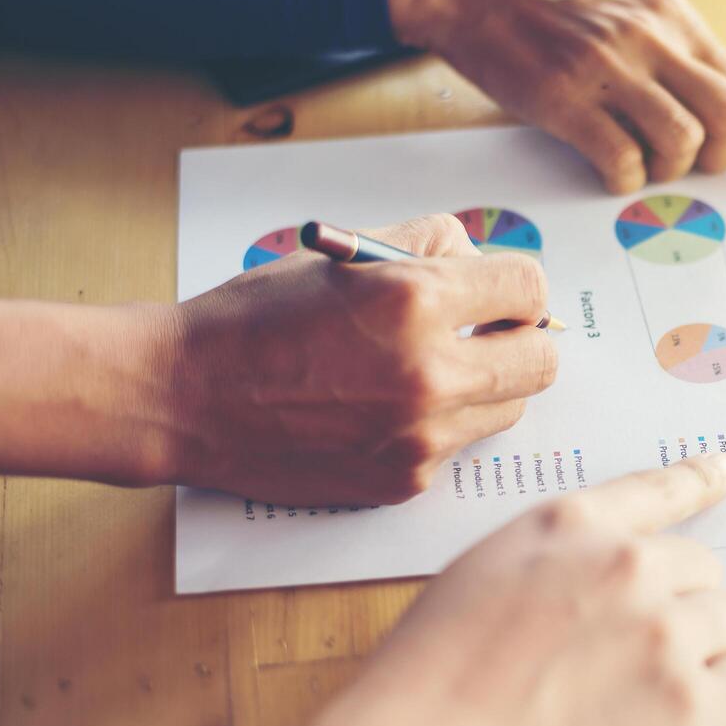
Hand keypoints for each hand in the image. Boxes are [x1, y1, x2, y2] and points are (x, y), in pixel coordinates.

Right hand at [169, 214, 556, 504]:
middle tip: (484, 333)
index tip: (497, 293)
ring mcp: (420, 436)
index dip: (514, 286)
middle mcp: (428, 373)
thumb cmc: (258, 317)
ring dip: (485, 385)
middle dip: (519, 339)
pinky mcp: (404, 481)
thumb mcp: (345, 254)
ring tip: (426, 370)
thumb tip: (485, 261)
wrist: (184, 397)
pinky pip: (459, 446)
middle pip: (541, 360)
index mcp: (414, 299)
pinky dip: (441, 426)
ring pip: (508, 408)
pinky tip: (387, 409)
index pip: (529, 289)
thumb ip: (429, 244)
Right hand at [269, 455, 725, 725]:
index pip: (658, 491)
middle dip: (681, 606)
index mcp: (571, 525)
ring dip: (711, 650)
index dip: (700, 482)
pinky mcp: (690, 705)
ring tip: (653, 692)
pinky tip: (709, 710)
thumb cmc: (426, 683)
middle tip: (638, 655)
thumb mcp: (482, 575)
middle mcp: (628, 566)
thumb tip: (605, 578)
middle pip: (703, 569)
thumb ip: (556, 561)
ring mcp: (665, 633)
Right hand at [387, 0, 725, 194]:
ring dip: (667, 172)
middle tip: (686, 163)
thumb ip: (674, 57)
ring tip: (634, 159)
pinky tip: (602, 165)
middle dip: (719, 160)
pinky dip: (621, 178)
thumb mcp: (627, 12)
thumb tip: (720, 115)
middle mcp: (653, 38)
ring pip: (683, 144)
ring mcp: (609, 66)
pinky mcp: (565, 96)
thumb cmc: (548, 6)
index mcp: (676, 19)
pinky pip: (622, 159)